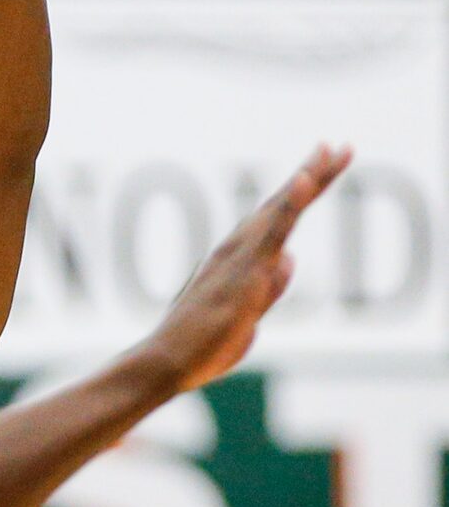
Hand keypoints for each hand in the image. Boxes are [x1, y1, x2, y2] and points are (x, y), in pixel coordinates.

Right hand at [150, 145, 352, 392]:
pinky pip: (272, 231)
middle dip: (312, 174)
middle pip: (281, 206)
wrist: (169, 360)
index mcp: (237, 261)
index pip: (276, 221)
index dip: (301, 194)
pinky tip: (305, 181)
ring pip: (279, 210)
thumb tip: (290, 259)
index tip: (322, 168)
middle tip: (338, 146)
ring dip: (306, 178)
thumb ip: (269, 288)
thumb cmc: (201, 346)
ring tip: (330, 150)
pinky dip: (290, 203)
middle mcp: (237, 250)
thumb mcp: (247, 318)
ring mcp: (240, 256)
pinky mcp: (244, 269)